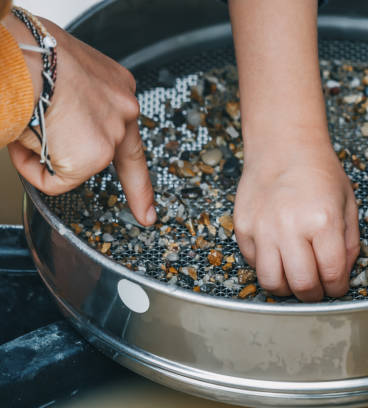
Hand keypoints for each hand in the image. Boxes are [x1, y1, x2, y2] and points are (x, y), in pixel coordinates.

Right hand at [4, 15, 155, 225]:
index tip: (151, 201)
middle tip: (146, 216)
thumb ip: (76, 105)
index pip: (131, 131)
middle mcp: (123, 110)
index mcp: (115, 88)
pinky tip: (24, 139)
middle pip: (126, 158)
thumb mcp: (65, 75)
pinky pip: (55, 181)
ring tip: (26, 124)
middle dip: (137, 192)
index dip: (139, 167)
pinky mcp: (94, 156)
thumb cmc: (29, 55)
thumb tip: (57, 125)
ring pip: (74, 165)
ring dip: (44, 153)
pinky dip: (32, 167)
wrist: (22, 56)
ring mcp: (111, 135)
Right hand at [234, 134, 359, 301]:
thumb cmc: (318, 172)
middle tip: (318, 288)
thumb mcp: (347, 204)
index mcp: (323, 221)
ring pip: (272, 283)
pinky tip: (280, 255)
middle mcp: (290, 228)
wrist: (283, 147)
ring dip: (288, 288)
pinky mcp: (243, 228)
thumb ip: (348, 244)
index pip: (332, 275)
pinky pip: (254, 264)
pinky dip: (269, 267)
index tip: (337, 287)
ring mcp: (262, 229)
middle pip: (302, 286)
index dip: (338, 288)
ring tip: (296, 276)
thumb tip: (341, 276)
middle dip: (314, 295)